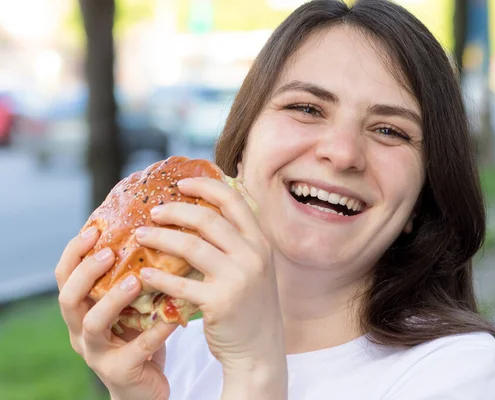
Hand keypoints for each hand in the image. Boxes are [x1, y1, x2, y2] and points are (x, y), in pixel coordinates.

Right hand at [55, 227, 176, 399]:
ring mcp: (97, 353)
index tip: (94, 229)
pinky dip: (156, 330)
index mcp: (81, 309)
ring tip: (135, 281)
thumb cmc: (138, 336)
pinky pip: (137, 348)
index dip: (74, 252)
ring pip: (94, 323)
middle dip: (86, 273)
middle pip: (68, 298)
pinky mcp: (119, 371)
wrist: (144, 387)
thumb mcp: (129, 306)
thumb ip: (131, 277)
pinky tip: (173, 315)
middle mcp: (81, 330)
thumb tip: (154, 233)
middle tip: (108, 253)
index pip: (65, 276)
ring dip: (113, 299)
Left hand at [135, 177, 286, 386]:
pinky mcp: (220, 302)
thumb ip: (237, 241)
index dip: (206, 186)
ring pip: (190, 246)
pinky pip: (180, 283)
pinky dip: (158, 276)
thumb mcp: (255, 267)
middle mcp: (253, 255)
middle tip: (153, 212)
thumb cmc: (250, 305)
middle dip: (175, 210)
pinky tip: (143, 274)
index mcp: (260, 241)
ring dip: (160, 238)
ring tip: (140, 236)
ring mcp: (238, 278)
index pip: (234, 199)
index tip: (181, 183)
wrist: (260, 349)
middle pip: (207, 219)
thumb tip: (203, 212)